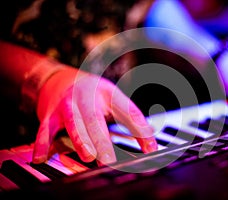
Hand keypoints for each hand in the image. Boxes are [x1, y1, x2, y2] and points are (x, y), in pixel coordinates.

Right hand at [32, 66, 157, 165]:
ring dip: (81, 140)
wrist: (62, 79)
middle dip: (102, 139)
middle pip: (96, 119)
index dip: (140, 130)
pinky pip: (45, 129)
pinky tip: (41, 157)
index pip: (128, 112)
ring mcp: (68, 105)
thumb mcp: (113, 99)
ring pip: (74, 123)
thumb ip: (130, 117)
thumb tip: (151, 138)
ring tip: (88, 156)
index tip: (150, 149)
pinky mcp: (51, 114)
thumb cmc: (93, 94)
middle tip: (109, 159)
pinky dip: (43, 143)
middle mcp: (87, 98)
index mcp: (108, 94)